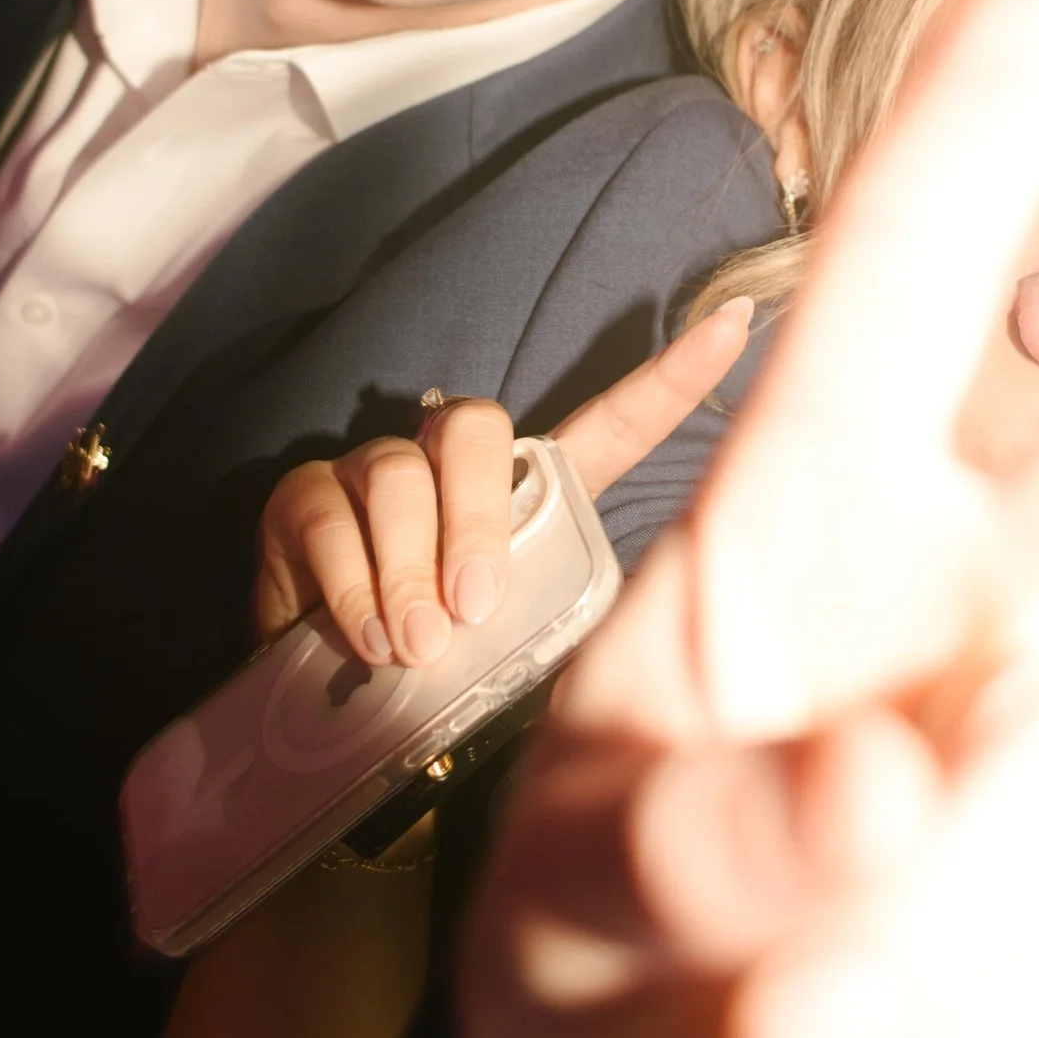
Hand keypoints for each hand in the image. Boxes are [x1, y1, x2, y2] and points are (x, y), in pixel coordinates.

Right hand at [252, 301, 756, 663]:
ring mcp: (370, 471)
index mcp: (526, 497)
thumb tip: (628, 652)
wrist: (326, 714)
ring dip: (408, 573)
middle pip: (475, 431)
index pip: (608, 428)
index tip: (736, 323)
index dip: (667, 380)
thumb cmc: (437, 679)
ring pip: (396, 478)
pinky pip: (329, 519)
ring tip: (413, 648)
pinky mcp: (303, 497)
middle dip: (475, 521)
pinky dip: (353, 588)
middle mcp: (447, 465)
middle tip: (472, 610)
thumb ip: (558, 637)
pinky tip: (368, 640)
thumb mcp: (512, 662)